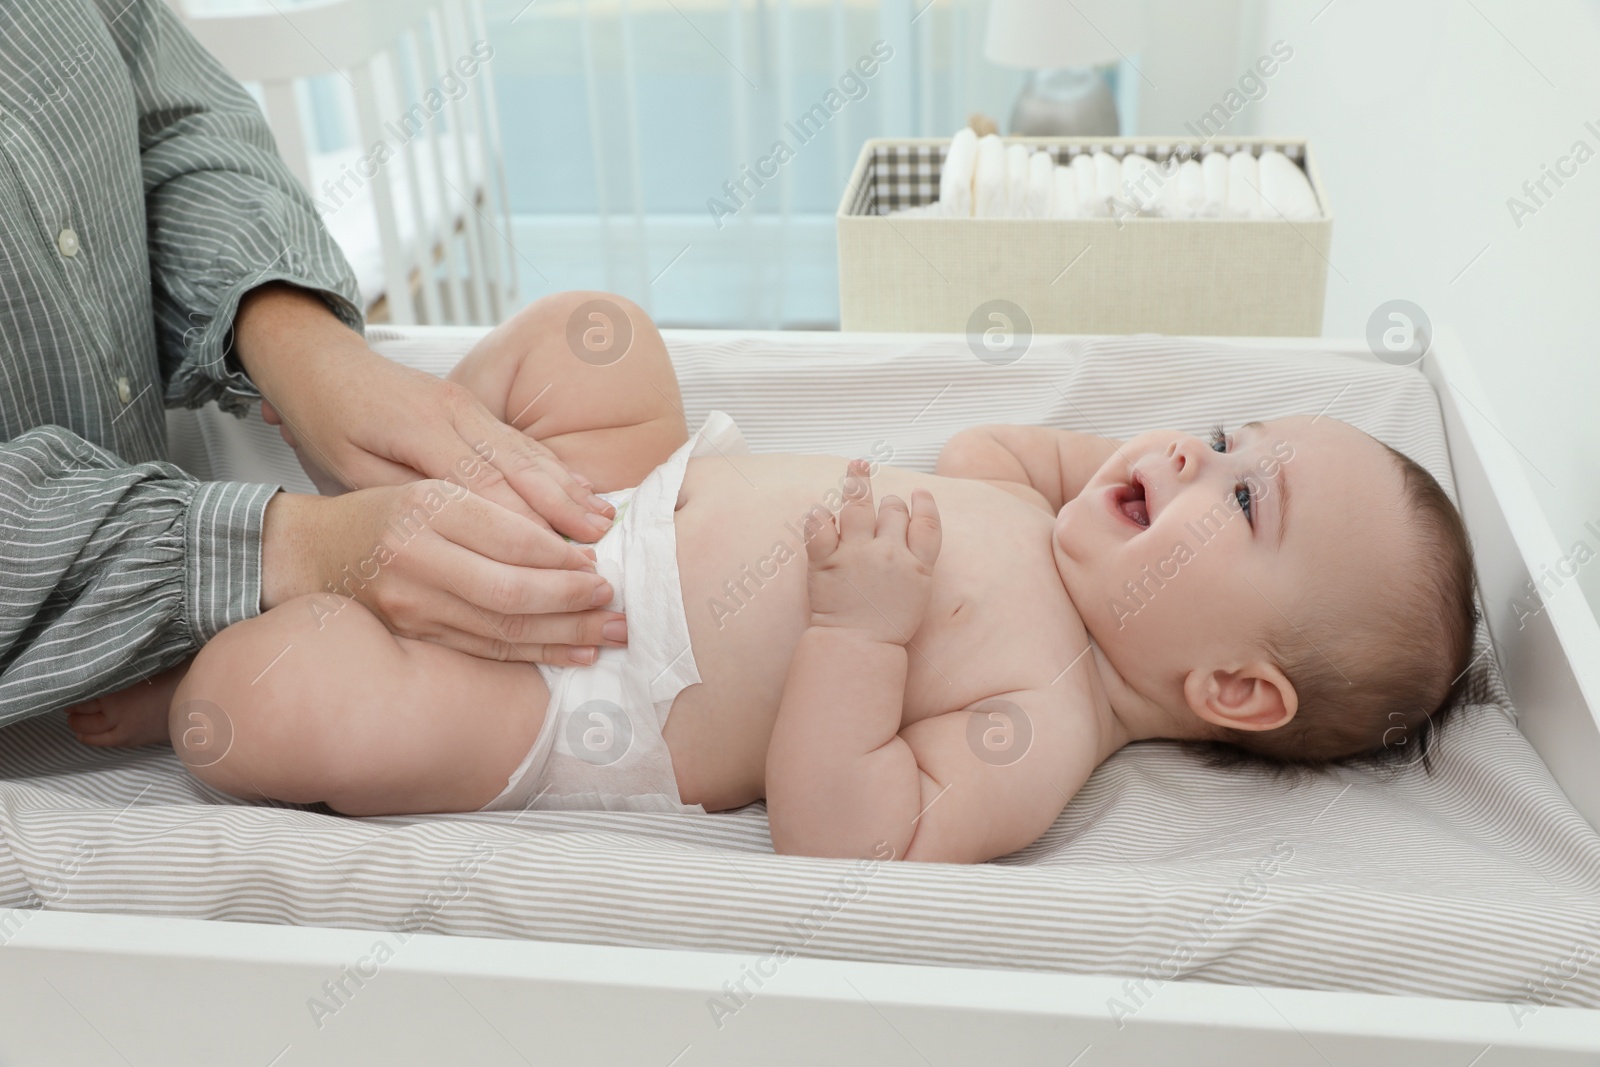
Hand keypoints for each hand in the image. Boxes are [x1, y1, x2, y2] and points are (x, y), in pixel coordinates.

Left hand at [235, 283, 614, 540]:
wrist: (319, 363)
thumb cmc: (325, 421)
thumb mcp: (346, 467)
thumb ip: (401, 498)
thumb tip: (457, 534)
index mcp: (421, 429)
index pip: (483, 486)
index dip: (525, 526)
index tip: (557, 562)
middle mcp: (455, 413)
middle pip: (520, 467)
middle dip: (563, 509)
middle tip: (599, 545)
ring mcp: (469, 407)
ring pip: (529, 452)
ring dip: (570, 489)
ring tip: (604, 521)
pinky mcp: (474, 408)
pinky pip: (522, 441)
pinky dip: (555, 468)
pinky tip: (583, 487)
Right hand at [262, 483, 624, 665]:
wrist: (310, 554)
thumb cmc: (384, 514)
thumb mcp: (434, 489)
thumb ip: (495, 509)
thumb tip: (571, 543)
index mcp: (428, 507)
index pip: (510, 536)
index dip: (561, 558)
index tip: (599, 565)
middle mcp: (417, 556)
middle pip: (510, 590)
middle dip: (572, 603)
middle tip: (615, 604)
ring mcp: (411, 603)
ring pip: (501, 627)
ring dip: (565, 635)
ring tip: (611, 634)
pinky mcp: (413, 634)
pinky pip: (484, 649)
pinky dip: (533, 654)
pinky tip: (572, 654)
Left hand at [802, 460, 940, 643]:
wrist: (858, 649)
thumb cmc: (886, 628)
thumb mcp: (917, 596)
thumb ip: (915, 565)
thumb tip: (907, 538)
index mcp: (917, 566)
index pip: (927, 523)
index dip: (925, 504)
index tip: (919, 493)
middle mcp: (889, 554)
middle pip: (894, 511)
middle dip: (890, 502)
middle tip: (885, 501)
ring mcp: (857, 555)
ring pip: (859, 505)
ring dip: (857, 484)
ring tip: (857, 468)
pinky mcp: (827, 562)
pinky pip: (820, 528)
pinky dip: (818, 516)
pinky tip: (818, 509)